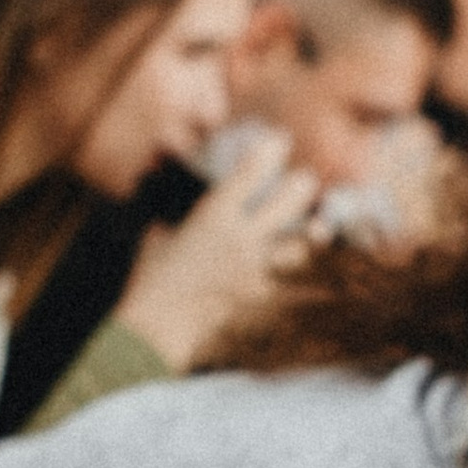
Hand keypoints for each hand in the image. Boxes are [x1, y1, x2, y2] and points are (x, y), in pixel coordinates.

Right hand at [115, 155, 323, 369]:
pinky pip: (286, 280)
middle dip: (301, 188)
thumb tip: (172, 207)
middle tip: (306, 180)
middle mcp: (242, 239)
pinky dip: (291, 274)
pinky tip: (301, 275)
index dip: (268, 153)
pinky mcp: (260, 296)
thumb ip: (173, 217)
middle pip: (289, 205)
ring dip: (308, 236)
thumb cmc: (151, 279)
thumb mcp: (158, 237)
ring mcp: (256, 269)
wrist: (160, 327)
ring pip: (300, 246)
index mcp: (214, 217)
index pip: (249, 175)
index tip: (280, 141)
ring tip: (316, 228)